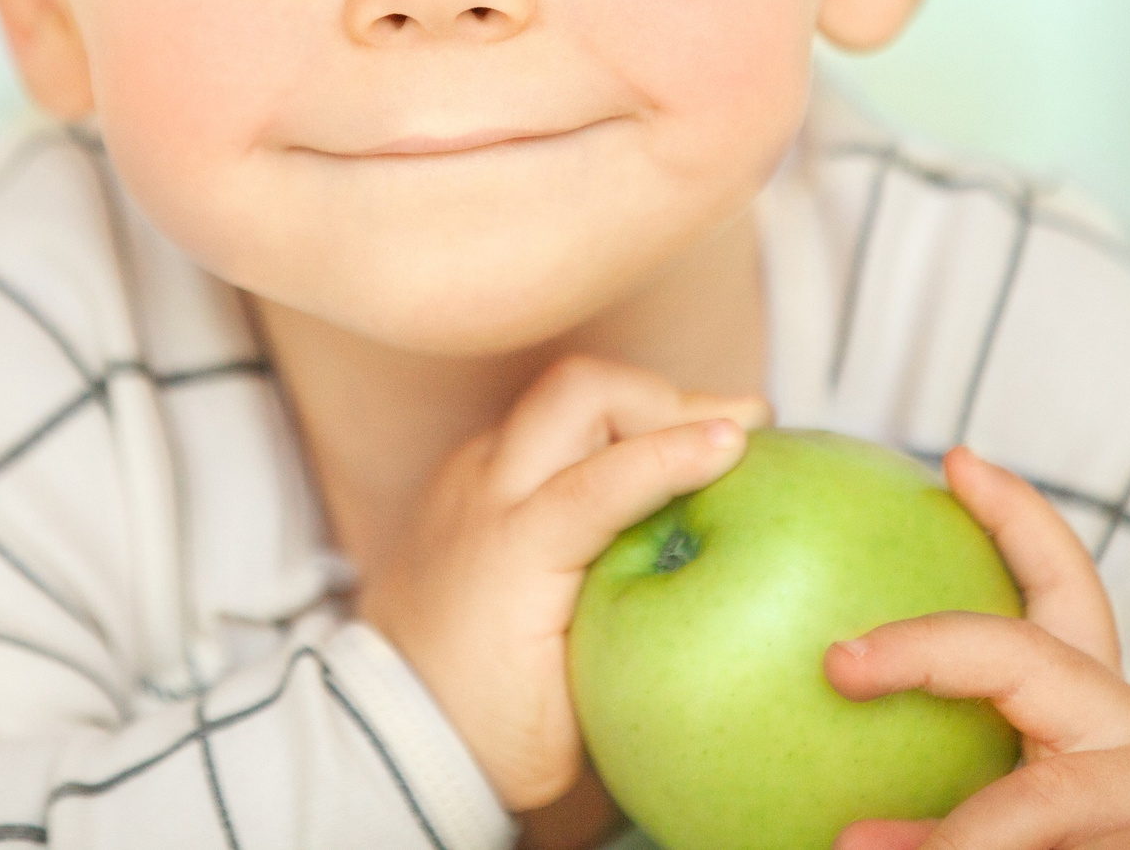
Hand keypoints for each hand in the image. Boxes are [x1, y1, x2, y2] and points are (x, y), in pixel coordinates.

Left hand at [356, 356, 770, 813]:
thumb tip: (706, 589)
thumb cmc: (490, 735)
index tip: (738, 442)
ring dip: (637, 403)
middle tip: (737, 426)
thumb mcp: (572, 717)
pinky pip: (543, 424)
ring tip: (708, 431)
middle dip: (662, 395)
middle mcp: (483, 498)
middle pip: (578, 393)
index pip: (599, 481)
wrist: (390, 728)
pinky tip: (648, 455)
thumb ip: (629, 640)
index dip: (674, 454)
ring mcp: (469, 477)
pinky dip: (604, 426)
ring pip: (561, 396)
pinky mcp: (467, 477)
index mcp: (511, 558)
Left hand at [824, 447, 1129, 849]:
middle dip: (928, 651)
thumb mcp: (1030, 815)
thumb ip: (966, 779)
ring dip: (951, 838)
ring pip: (1038, 802)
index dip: (1018, 520)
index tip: (957, 460)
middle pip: (1027, 663)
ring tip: (853, 848)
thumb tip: (837, 784)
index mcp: (1101, 713)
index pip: (1065, 593)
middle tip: (837, 663)